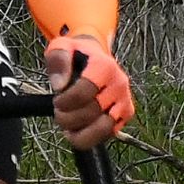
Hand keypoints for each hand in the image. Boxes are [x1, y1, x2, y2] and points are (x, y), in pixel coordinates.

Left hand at [47, 31, 134, 146]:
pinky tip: (77, 131)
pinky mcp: (127, 114)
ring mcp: (125, 100)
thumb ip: (58, 61)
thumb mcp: (61, 46)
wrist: (95, 57)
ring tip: (67, 126)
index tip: (56, 101)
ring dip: (80, 132)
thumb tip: (59, 85)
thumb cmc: (76, 53)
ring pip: (105, 128)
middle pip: (93, 111)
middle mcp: (119, 84)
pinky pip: (109, 134)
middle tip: (58, 113)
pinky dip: (90, 137)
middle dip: (69, 117)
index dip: (66, 101)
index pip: (85, 91)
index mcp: (104, 66)